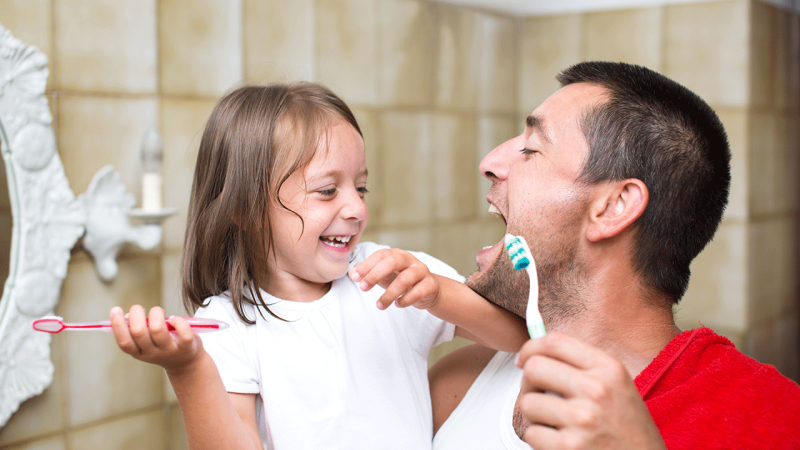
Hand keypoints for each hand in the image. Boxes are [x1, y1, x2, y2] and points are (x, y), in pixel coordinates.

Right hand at [110, 305, 204, 374]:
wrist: (185, 363)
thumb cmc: (162, 346)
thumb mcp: (146, 343)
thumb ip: (136, 331)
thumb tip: (127, 316)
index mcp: (139, 353)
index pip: (124, 342)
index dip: (118, 326)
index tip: (115, 309)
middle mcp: (153, 353)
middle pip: (139, 332)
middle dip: (136, 314)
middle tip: (139, 308)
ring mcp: (170, 350)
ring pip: (158, 329)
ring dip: (155, 313)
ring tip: (157, 312)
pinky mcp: (186, 346)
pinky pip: (182, 331)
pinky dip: (178, 320)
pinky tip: (174, 319)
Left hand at [349, 248, 439, 309]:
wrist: (428, 290)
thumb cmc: (402, 280)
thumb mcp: (384, 276)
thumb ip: (368, 273)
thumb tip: (352, 273)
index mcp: (397, 254)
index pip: (380, 255)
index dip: (367, 265)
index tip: (355, 278)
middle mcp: (410, 259)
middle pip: (392, 262)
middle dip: (375, 275)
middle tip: (363, 288)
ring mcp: (422, 271)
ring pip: (405, 279)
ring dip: (389, 294)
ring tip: (379, 305)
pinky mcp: (431, 285)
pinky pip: (418, 292)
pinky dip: (405, 300)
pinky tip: (397, 304)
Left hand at [515, 332, 666, 449]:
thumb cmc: (630, 433)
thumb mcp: (618, 388)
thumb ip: (583, 368)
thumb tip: (535, 355)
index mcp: (609, 369)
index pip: (556, 342)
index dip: (531, 348)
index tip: (524, 359)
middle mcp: (596, 390)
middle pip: (534, 368)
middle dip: (529, 383)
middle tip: (538, 396)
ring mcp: (582, 419)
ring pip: (528, 403)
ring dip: (535, 416)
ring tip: (555, 424)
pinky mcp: (569, 447)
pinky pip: (531, 434)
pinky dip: (540, 440)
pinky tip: (560, 442)